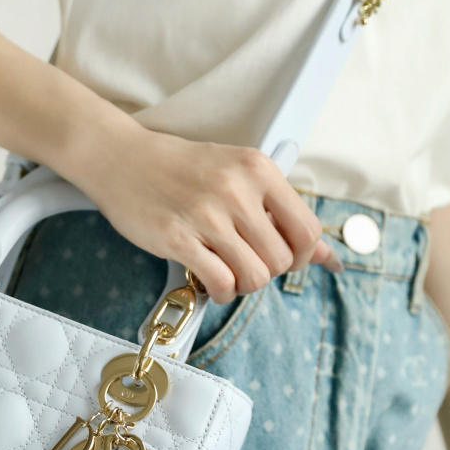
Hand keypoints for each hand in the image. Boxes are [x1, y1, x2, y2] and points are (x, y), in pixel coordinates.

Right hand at [75, 125, 342, 303]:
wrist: (122, 158)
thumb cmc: (182, 168)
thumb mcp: (238, 174)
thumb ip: (282, 212)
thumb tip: (328, 255)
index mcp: (259, 169)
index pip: (308, 231)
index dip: (304, 256)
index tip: (286, 257)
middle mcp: (236, 189)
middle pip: (282, 260)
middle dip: (268, 271)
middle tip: (246, 261)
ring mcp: (206, 214)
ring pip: (254, 276)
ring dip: (244, 285)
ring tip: (228, 271)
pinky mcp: (176, 237)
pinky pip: (220, 282)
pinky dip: (221, 291)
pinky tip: (211, 280)